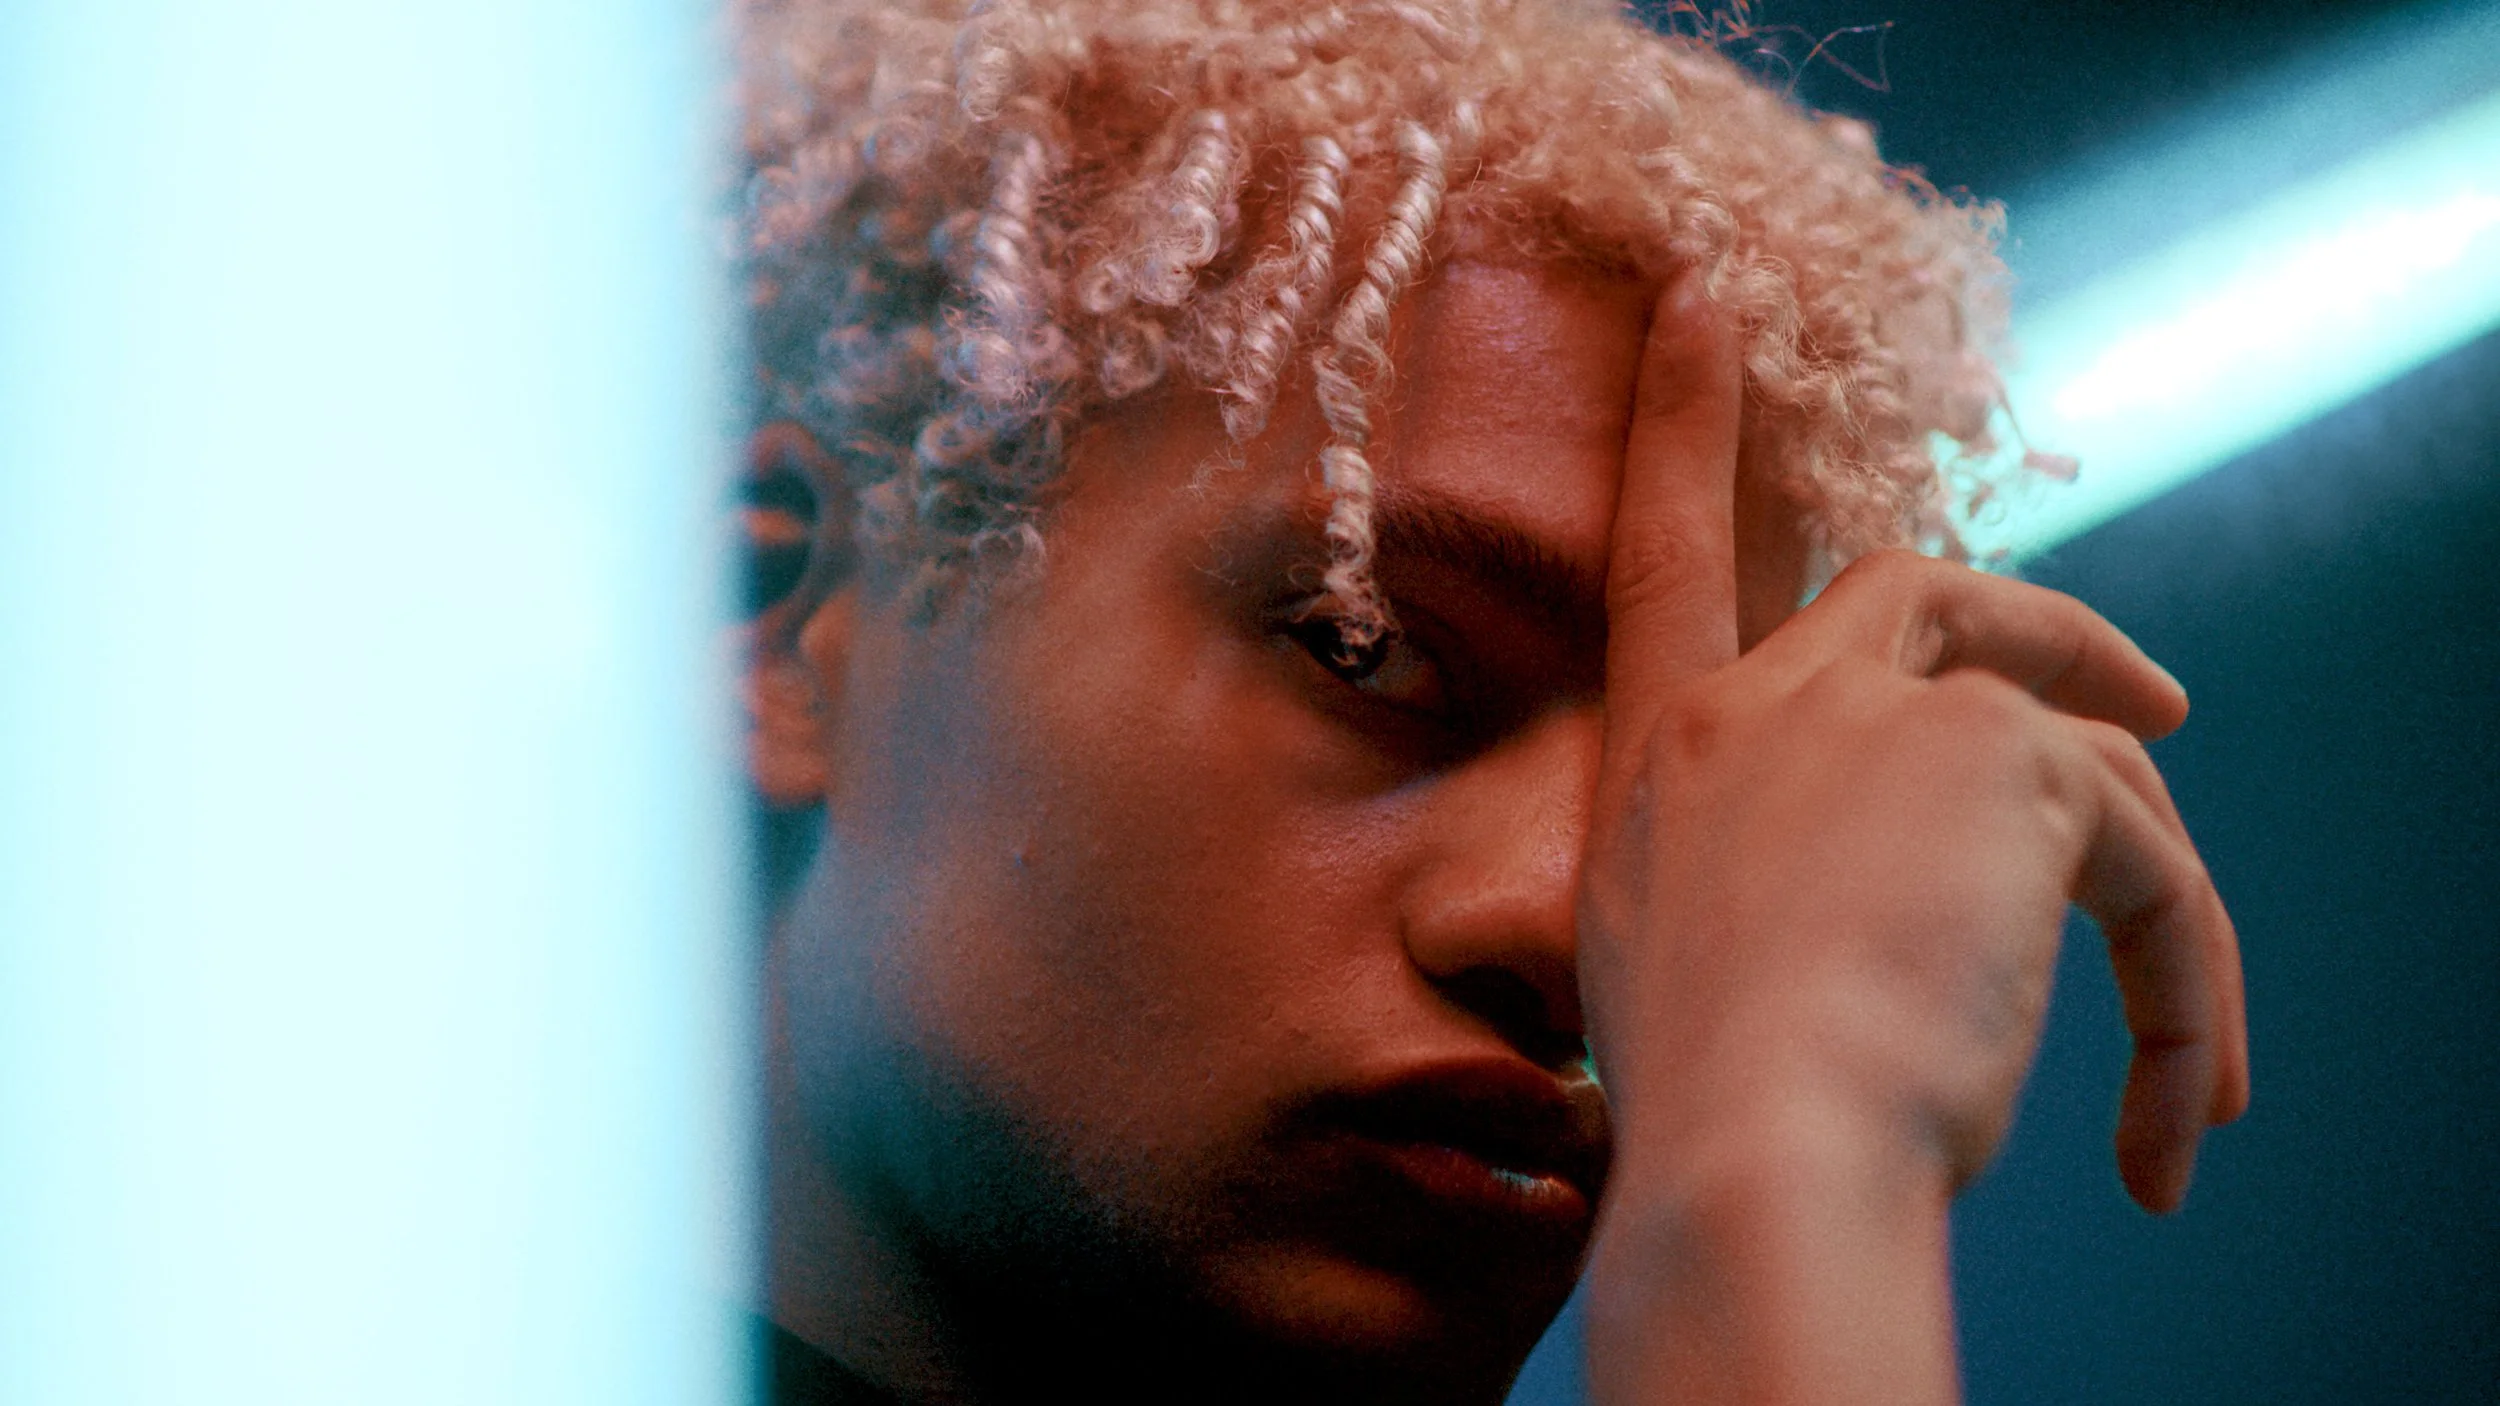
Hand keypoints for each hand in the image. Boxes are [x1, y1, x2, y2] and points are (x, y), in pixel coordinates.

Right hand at [1575, 279, 2248, 1401]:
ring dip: (2148, 908)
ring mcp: (1876, 712)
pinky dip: (2185, 988)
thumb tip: (1857, 898)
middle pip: (1920, 595)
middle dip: (2043, 634)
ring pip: (2076, 763)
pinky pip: (2145, 861)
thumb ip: (1747, 886)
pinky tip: (2179, 1112)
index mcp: (1663, 758)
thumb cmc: (1711, 1110)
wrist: (1754, 1153)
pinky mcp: (2001, 756)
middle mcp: (1761, 704)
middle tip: (2145, 706)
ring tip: (2191, 1071)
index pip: (1668, 560)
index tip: (1704, 305)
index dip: (1684, 427)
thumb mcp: (1676, 976)